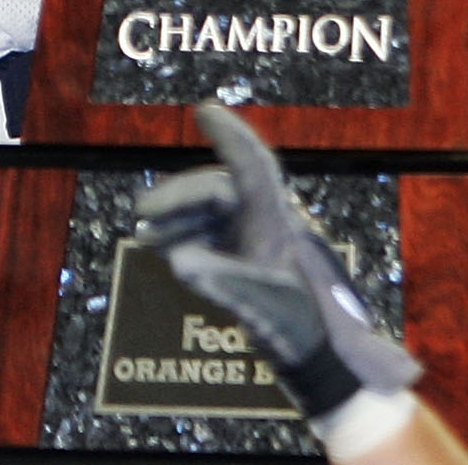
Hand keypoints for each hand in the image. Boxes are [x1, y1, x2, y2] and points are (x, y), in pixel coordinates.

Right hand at [134, 103, 419, 417]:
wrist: (324, 357)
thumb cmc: (305, 329)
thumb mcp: (264, 306)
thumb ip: (223, 280)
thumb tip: (179, 259)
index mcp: (277, 222)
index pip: (253, 167)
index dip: (230, 136)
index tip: (204, 110)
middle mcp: (265, 222)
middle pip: (217, 190)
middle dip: (178, 197)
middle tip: (142, 212)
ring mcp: (254, 239)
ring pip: (209, 213)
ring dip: (176, 218)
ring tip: (146, 235)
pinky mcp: (245, 258)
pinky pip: (208, 234)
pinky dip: (183, 237)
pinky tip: (163, 250)